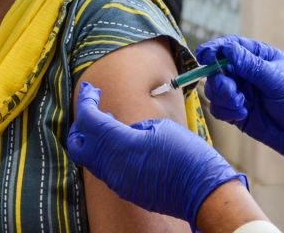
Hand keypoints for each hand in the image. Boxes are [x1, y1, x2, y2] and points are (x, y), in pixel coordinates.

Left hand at [67, 81, 246, 228]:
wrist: (204, 193)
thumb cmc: (189, 156)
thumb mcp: (160, 128)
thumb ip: (134, 127)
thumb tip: (124, 130)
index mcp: (120, 146)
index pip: (89, 121)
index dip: (86, 101)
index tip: (90, 89)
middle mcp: (112, 167)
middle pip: (78, 145)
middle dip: (81, 123)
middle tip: (93, 105)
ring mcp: (118, 182)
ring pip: (90, 158)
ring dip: (93, 138)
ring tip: (109, 119)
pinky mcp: (127, 190)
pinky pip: (105, 169)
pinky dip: (105, 152)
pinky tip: (121, 140)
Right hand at [197, 36, 283, 179]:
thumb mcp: (279, 80)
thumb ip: (251, 66)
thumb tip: (227, 49)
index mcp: (258, 57)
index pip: (230, 46)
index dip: (215, 49)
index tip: (204, 56)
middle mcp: (246, 73)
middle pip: (217, 68)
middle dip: (219, 79)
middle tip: (231, 90)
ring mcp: (240, 93)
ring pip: (214, 88)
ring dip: (222, 96)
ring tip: (240, 105)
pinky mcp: (236, 112)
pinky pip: (218, 107)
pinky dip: (225, 110)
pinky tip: (241, 115)